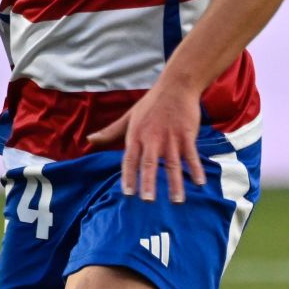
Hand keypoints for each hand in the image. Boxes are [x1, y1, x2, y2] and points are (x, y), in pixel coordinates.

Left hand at [86, 80, 203, 202]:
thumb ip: (110, 132)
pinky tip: (200, 183)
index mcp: (136, 136)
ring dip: (175, 183)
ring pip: (173, 164)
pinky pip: (192, 155)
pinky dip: (196, 169)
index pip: (129, 159)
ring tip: (177, 201)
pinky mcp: (187, 135)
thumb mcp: (128, 117)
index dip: (128, 176)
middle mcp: (152, 139)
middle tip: (148, 201)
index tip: (127, 194)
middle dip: (148, 183)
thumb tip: (89, 140)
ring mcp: (171, 138)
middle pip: (149, 164)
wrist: (176, 86)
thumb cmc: (150, 103)